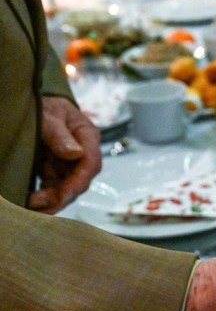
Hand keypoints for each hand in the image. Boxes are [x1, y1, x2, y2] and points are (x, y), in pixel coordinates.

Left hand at [28, 96, 101, 213]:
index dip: (77, 183)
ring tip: (31, 207)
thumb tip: (76, 154)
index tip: (61, 196)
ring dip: (52, 200)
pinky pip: (55, 186)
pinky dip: (45, 196)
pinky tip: (31, 202)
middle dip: (61, 196)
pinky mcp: (58, 168)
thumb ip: (59, 135)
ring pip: (67, 187)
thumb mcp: (49, 116)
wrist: (35, 103)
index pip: (90, 164)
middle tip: (37, 205)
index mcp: (87, 136)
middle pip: (80, 180)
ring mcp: (70, 161)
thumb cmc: (44, 105)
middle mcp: (83, 152)